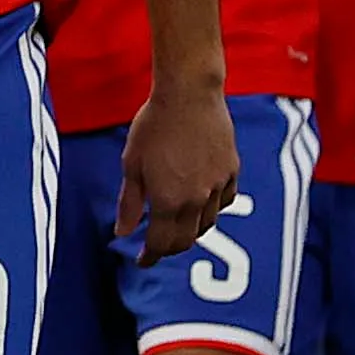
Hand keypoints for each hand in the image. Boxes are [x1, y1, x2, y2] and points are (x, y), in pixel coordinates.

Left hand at [119, 85, 244, 261]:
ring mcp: (218, 186)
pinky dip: (212, 208)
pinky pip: (224, 201)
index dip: (150, 257)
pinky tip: (201, 201)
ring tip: (177, 223)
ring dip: (190, 230)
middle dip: (170, 248)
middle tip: (157, 246)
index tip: (142, 261)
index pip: (161, 244)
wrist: (189, 94)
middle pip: (186, 240)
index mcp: (168, 201)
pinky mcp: (231, 170)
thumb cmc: (154, 125)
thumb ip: (129, 203)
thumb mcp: (131, 164)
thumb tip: (123, 233)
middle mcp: (197, 199)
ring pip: (207, 223)